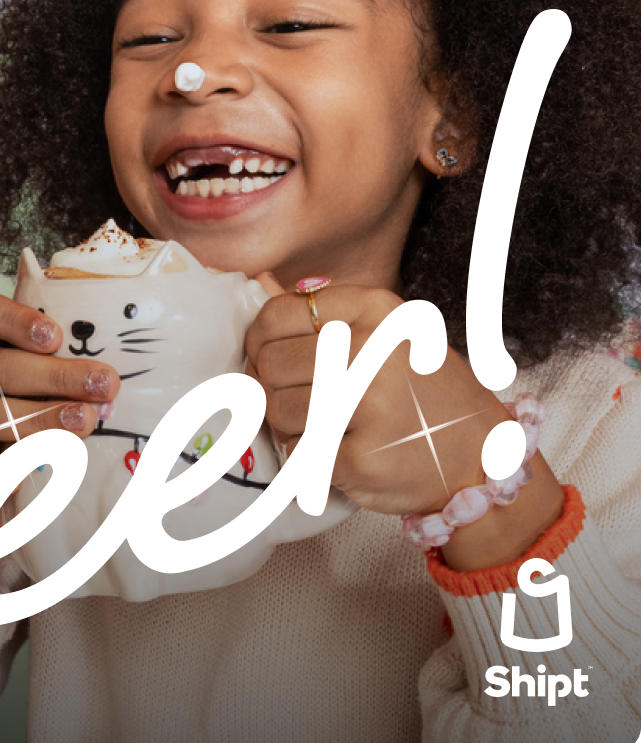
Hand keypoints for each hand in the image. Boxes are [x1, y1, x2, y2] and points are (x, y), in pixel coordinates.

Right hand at [0, 292, 119, 534]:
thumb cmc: (10, 399)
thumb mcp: (27, 368)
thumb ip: (59, 362)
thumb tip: (115, 377)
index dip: (16, 321)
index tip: (55, 336)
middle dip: (56, 377)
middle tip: (103, 385)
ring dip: (39, 421)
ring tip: (83, 424)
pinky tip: (20, 482)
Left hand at [245, 280, 562, 568]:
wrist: (481, 458)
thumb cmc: (425, 393)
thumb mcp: (389, 336)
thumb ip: (328, 316)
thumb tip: (261, 284)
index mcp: (376, 312)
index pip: (277, 315)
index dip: (260, 341)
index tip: (269, 355)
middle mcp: (372, 351)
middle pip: (271, 364)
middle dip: (273, 386)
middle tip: (302, 398)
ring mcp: (368, 406)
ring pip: (277, 409)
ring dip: (289, 423)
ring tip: (328, 425)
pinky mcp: (359, 457)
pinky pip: (296, 450)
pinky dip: (306, 456)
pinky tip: (340, 451)